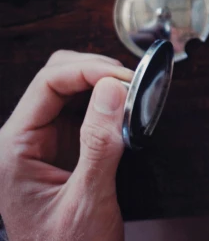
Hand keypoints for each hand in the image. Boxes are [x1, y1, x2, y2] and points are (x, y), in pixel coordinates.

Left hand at [0, 51, 132, 240]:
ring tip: (132, 94)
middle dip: (95, 71)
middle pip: (56, 77)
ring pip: (70, 88)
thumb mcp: (88, 199)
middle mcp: (23, 141)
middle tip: (132, 82)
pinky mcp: (64, 149)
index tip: (125, 77)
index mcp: (13, 150)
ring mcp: (43, 143)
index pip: (47, 84)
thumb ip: (99, 144)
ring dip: (102, 83)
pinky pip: (84, 109)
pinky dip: (107, 101)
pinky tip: (126, 109)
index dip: (88, 71)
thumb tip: (113, 89)